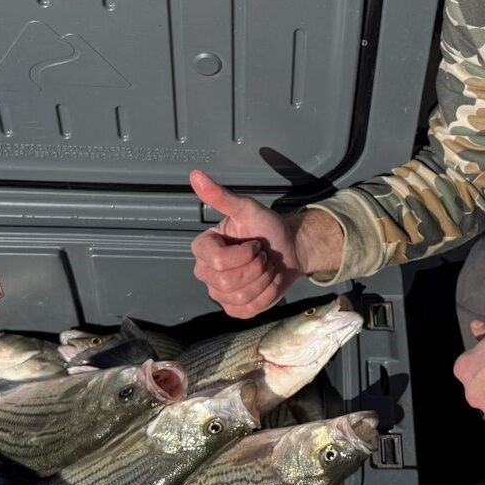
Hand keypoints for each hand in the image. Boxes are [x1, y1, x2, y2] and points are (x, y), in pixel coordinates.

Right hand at [189, 169, 302, 318]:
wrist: (289, 249)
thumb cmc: (266, 228)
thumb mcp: (247, 209)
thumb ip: (220, 196)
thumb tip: (195, 174)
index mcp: (203, 248)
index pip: (217, 261)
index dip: (244, 254)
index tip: (254, 243)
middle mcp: (206, 272)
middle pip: (227, 283)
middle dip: (256, 267)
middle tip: (263, 255)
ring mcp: (219, 293)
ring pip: (239, 297)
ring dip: (264, 280)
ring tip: (267, 267)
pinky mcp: (235, 309)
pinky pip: (248, 310)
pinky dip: (267, 295)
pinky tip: (269, 282)